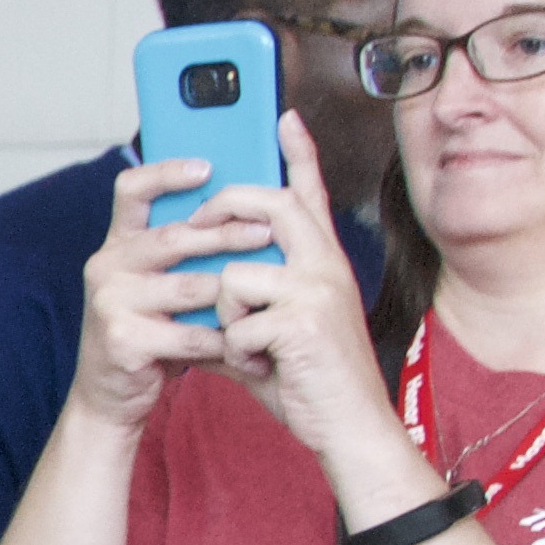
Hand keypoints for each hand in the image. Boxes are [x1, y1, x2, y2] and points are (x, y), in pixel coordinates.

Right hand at [69, 153, 239, 430]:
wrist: (110, 396)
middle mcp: (107, 266)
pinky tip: (244, 344)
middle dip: (225, 234)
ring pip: (188, 287)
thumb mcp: (159, 283)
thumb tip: (244, 206)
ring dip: (232, 294)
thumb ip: (186, 249)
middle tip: (266, 234)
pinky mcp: (122, 339)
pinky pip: (188, 334)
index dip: (166, 172)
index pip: (131, 189)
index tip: (207, 167)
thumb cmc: (150, 334)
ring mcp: (110, 302)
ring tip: (268, 294)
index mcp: (120, 244)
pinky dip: (222, 341)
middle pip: (173, 237)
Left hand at [202, 112, 416, 513]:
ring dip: (227, 317)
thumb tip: (199, 286)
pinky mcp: (303, 321)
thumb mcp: (273, 330)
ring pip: (236, 272)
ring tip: (252, 347)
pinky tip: (263, 369)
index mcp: (322, 262)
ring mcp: (318, 289)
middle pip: (266, 204)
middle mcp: (327, 265)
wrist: (348, 427)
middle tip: (197, 230)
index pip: (309, 194)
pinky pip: (236, 322)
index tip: (282, 117)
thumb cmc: (309, 380)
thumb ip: (244, 301)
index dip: (297, 153)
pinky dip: (236, 352)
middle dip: (220, 211)